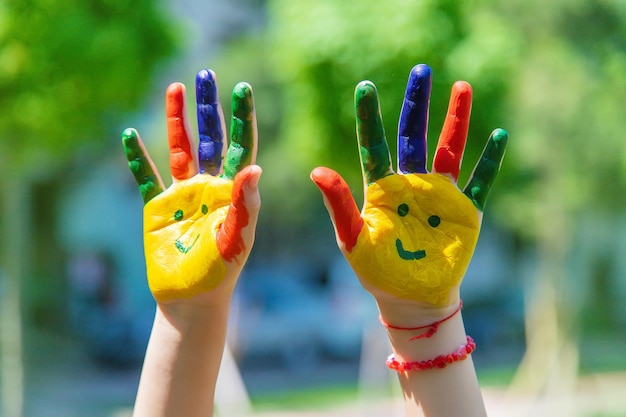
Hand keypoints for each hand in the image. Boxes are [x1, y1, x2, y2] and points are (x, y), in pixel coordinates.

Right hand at [122, 69, 260, 303]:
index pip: (239, 147)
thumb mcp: (236, 239)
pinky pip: (146, 177)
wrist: (190, 300)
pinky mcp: (157, 207)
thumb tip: (255, 169)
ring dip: (175, 120)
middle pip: (209, 138)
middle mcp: (209, 186)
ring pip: (179, 149)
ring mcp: (183, 194)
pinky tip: (130, 135)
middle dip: (207, 108)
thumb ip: (245, 205)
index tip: (242, 88)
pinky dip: (137, 157)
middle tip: (205, 75)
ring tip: (174, 88)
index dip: (241, 118)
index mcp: (233, 191)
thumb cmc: (220, 273)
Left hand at [311, 64, 506, 313]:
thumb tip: (317, 170)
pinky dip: (489, 161)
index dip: (369, 118)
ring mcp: (439, 195)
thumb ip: (339, 205)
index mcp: (381, 189)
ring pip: (448, 149)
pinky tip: (498, 134)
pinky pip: (479, 182)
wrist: (410, 299)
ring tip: (461, 87)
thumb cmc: (376, 271)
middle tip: (420, 71)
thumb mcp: (352, 239)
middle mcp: (410, 184)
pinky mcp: (464, 211)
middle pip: (413, 135)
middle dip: (417, 104)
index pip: (374, 145)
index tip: (364, 87)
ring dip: (456, 120)